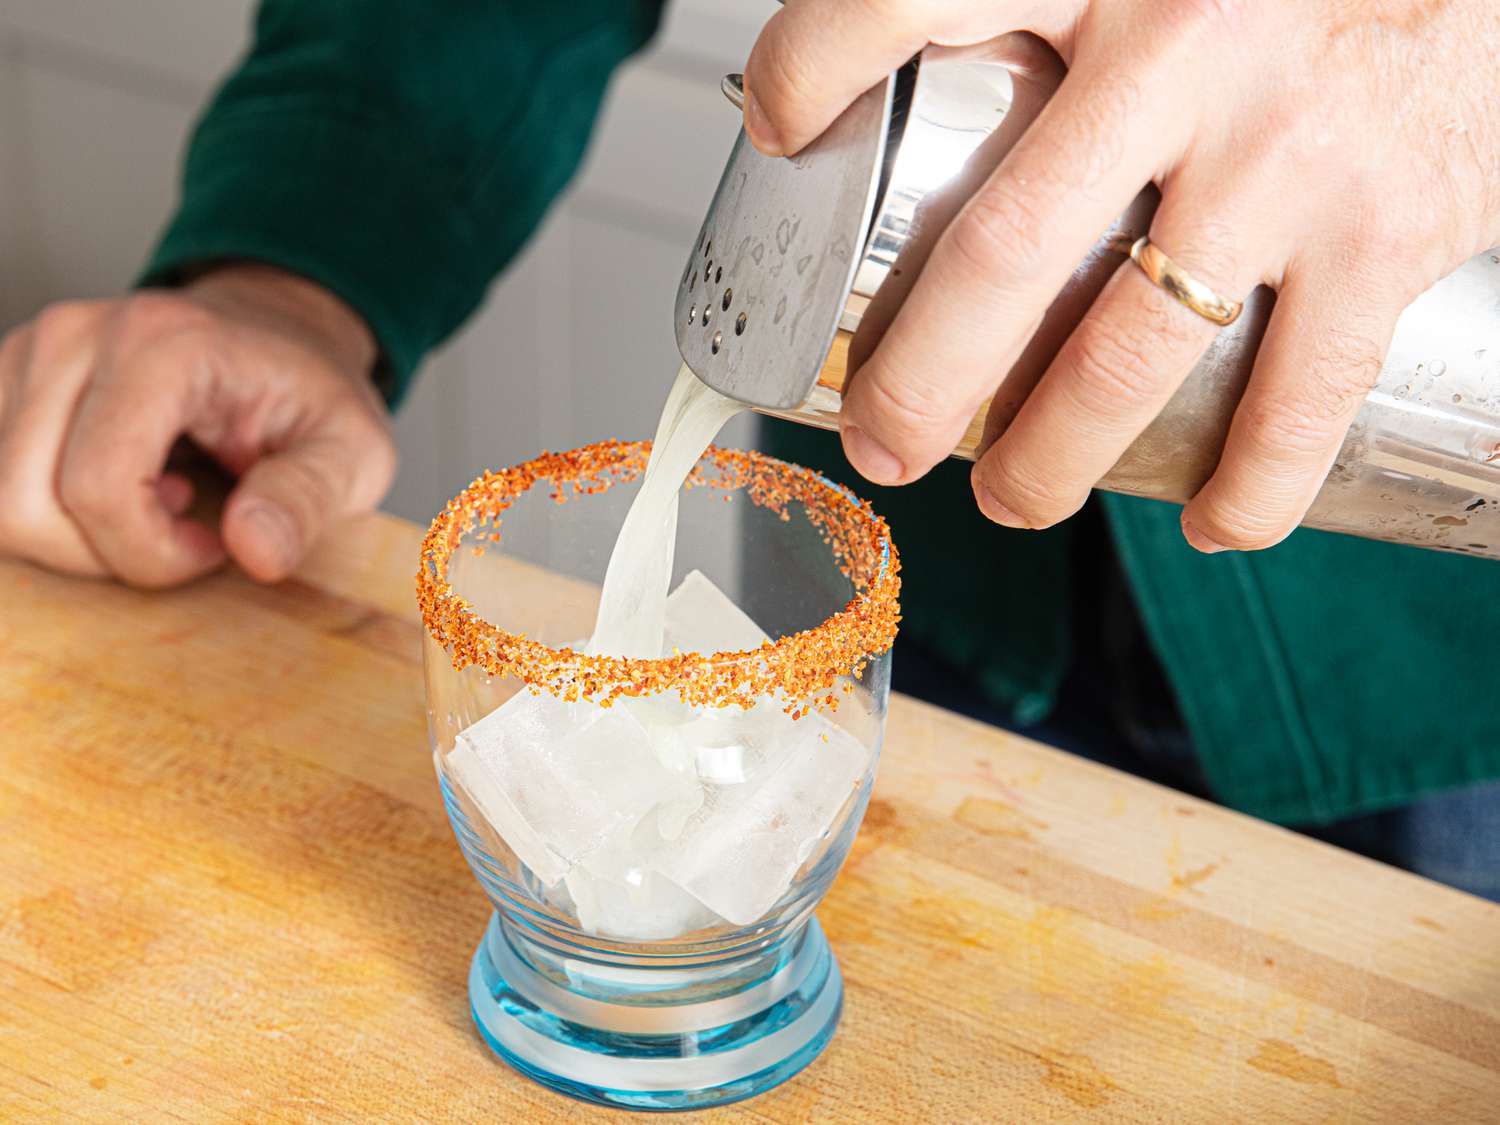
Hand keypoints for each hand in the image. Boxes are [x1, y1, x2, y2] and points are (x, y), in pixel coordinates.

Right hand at [0, 264, 394, 585]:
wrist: (280, 339)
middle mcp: (78, 334)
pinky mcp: (9, 381)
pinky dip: (52, 513)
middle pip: (23, 502)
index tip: (216, 546)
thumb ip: (309, 498)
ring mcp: (30, 352)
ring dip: (77, 536)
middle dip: (106, 553)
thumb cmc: (311, 397)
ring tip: (158, 502)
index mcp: (164, 343)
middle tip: (187, 532)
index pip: (98, 487)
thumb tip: (255, 549)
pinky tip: (121, 486)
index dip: (151, 551)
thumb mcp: (353, 453)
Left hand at [743, 0, 1499, 550]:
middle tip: (884, 443)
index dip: (814, 66)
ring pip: (1129, 352)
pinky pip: (1298, 399)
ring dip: (1050, 460)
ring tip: (1010, 500)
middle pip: (1005, 248)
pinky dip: (1246, 489)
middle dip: (922, 381)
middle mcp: (1187, 45)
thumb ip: (1019, 3)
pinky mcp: (1389, 229)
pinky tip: (1207, 520)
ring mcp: (1288, 150)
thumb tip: (863, 74)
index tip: (779, 131)